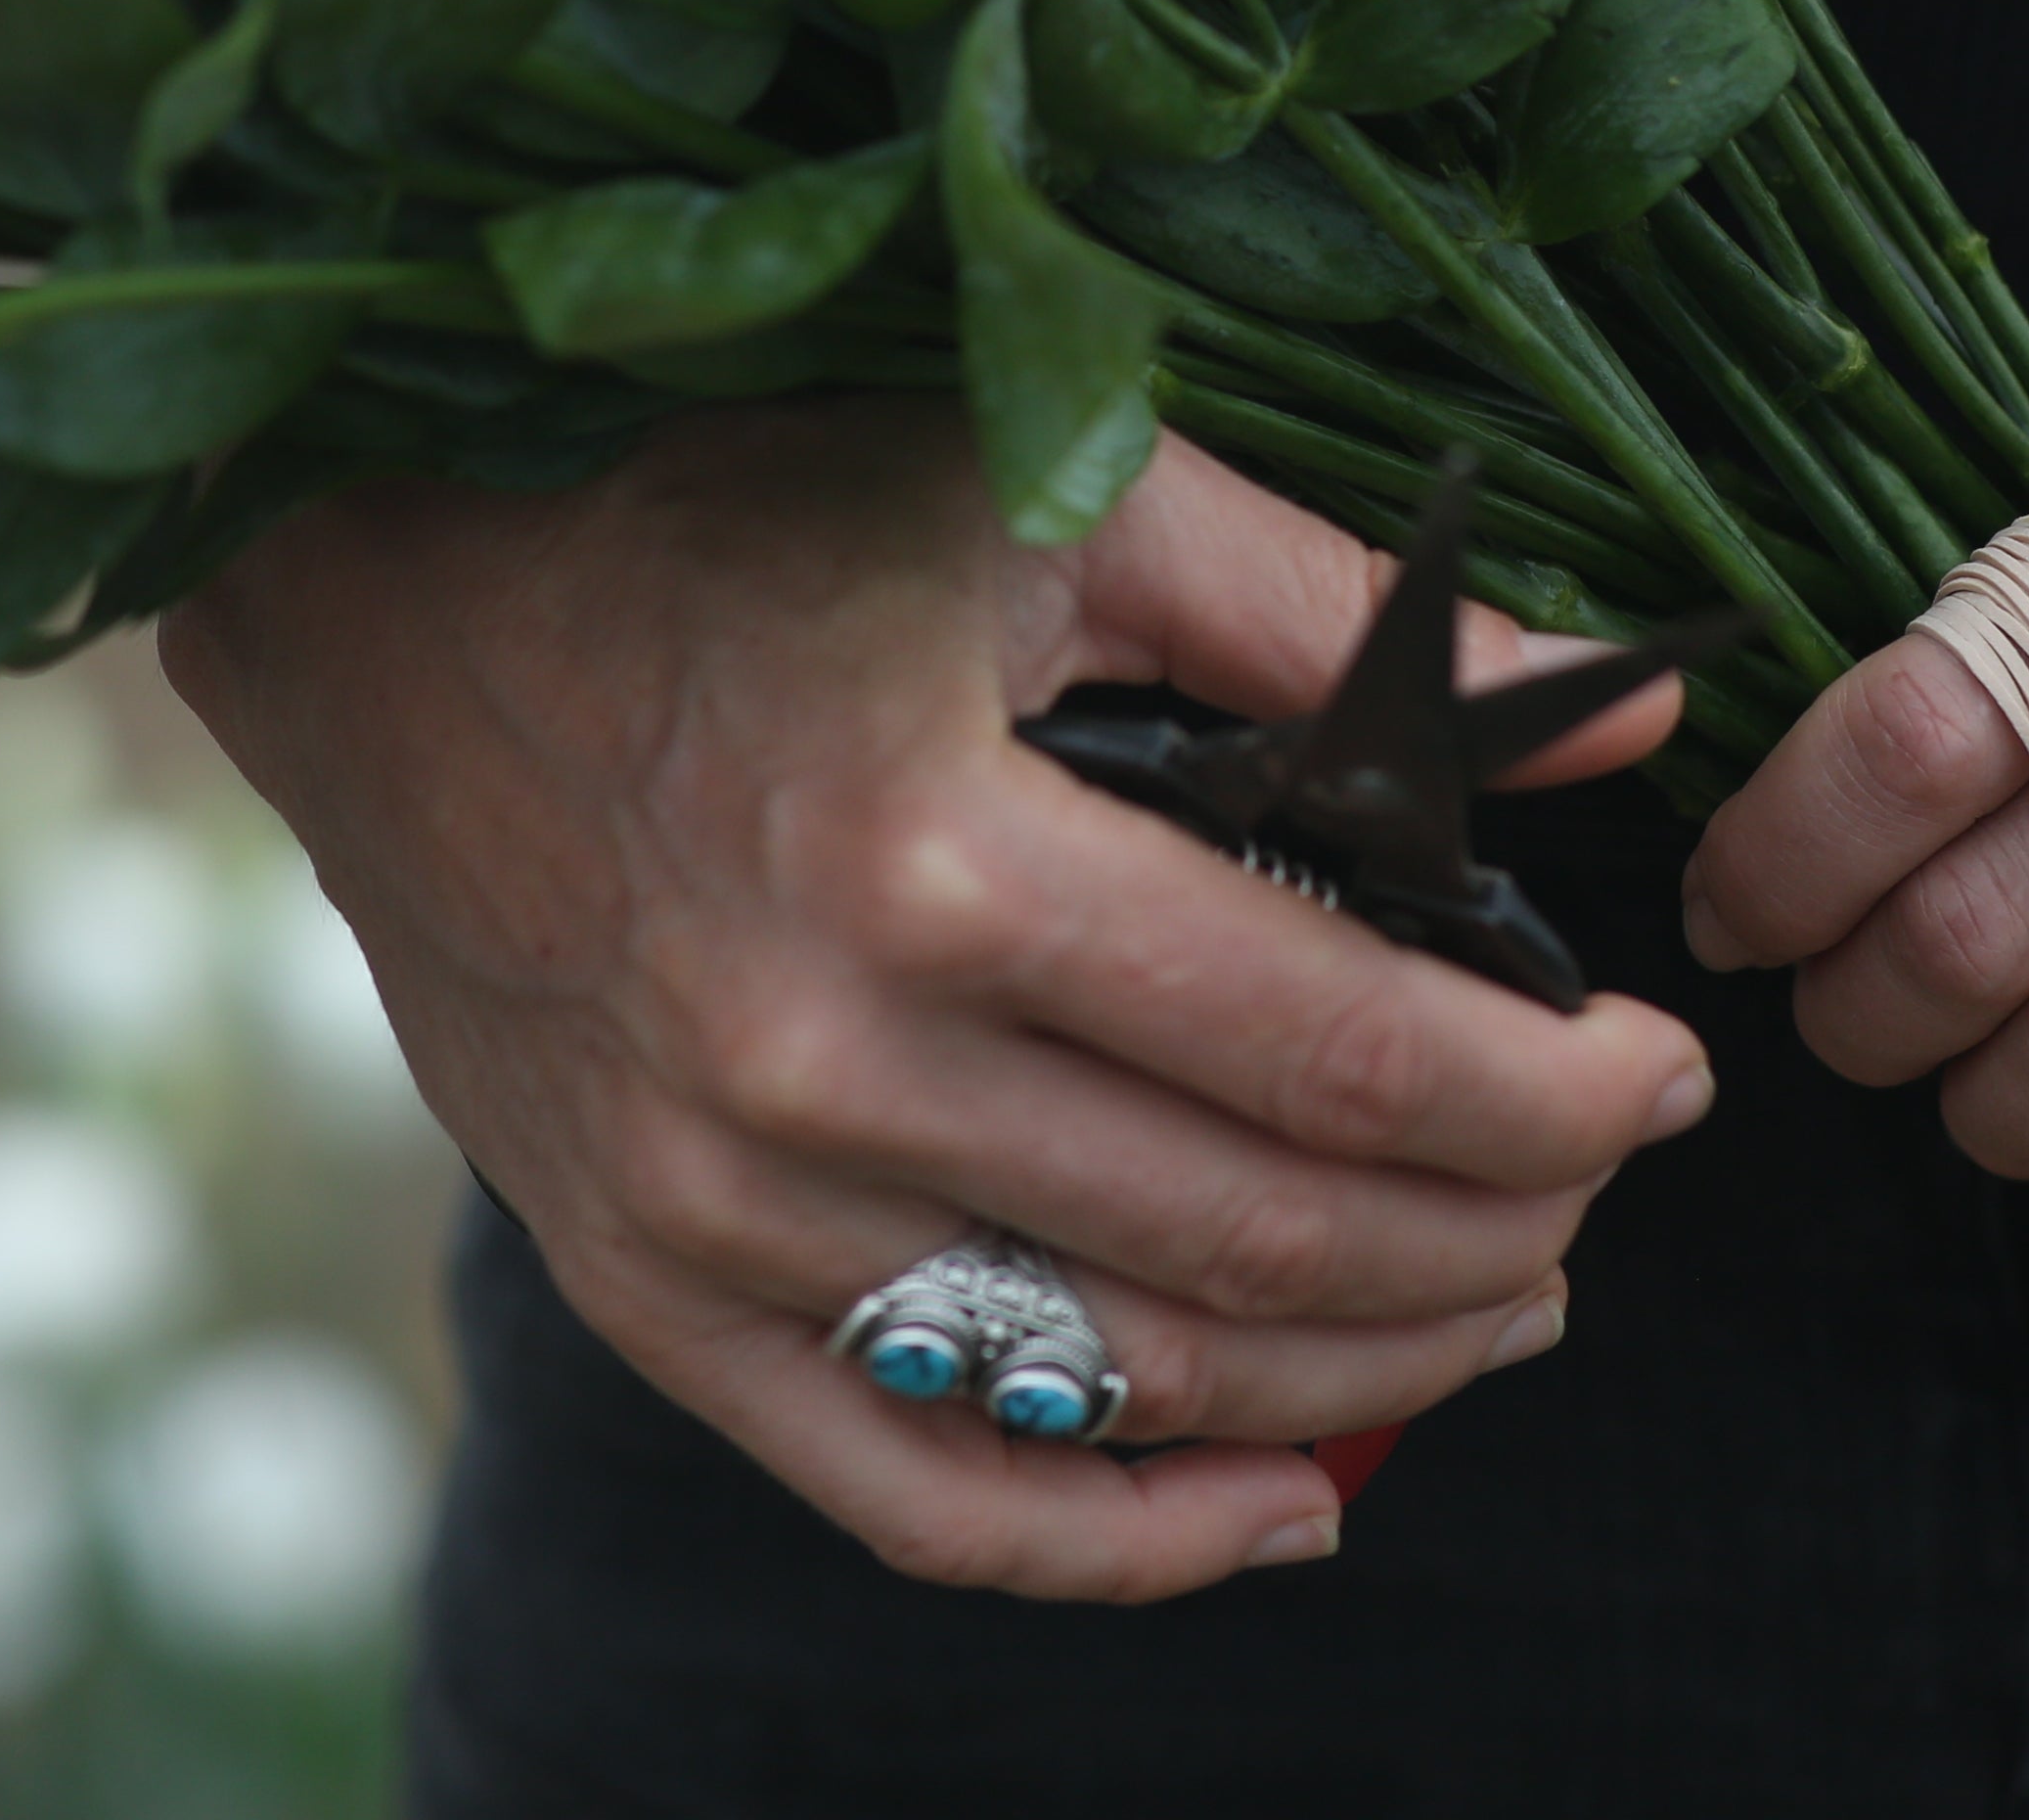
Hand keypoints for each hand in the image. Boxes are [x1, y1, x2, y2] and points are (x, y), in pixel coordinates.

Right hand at [162, 406, 1712, 1602]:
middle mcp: (819, 1062)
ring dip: (1362, 1377)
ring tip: (1487, 1304)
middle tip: (1593, 1187)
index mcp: (936, 853)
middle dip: (1492, 1239)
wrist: (372, 586)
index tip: (1656, 1068)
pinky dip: (1122, 1541)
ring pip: (1127, 1384)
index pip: (1339, 1053)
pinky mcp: (643, 1281)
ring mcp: (718, 1203)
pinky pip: (913, 1490)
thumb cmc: (724, 496)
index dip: (1548, 1094)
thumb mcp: (1039, 488)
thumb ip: (1336, 618)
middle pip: (1261, 1240)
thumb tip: (1630, 718)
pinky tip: (1279, 1508)